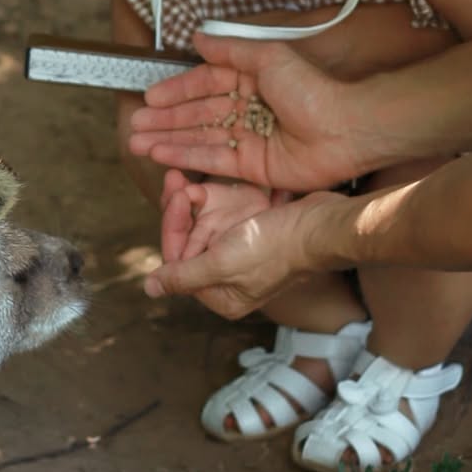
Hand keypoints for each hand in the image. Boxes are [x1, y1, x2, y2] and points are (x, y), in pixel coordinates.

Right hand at [128, 34, 362, 191]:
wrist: (346, 129)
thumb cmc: (312, 90)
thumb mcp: (269, 58)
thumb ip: (231, 50)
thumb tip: (198, 37)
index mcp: (250, 81)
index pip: (204, 84)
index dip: (177, 91)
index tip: (150, 96)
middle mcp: (246, 110)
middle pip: (197, 114)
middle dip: (165, 120)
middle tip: (135, 125)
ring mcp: (247, 140)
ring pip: (199, 138)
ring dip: (167, 139)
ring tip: (137, 141)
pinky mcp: (251, 168)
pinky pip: (213, 160)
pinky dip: (186, 157)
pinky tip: (161, 154)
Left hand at [145, 188, 347, 318]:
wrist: (322, 227)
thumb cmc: (275, 248)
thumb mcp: (222, 264)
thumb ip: (183, 276)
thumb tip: (149, 289)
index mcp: (220, 296)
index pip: (177, 261)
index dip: (172, 226)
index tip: (175, 194)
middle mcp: (228, 280)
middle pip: (189, 242)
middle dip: (180, 209)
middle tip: (175, 178)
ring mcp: (241, 257)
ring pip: (204, 225)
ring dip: (194, 201)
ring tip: (184, 176)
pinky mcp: (254, 235)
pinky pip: (223, 217)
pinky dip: (215, 200)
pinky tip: (207, 183)